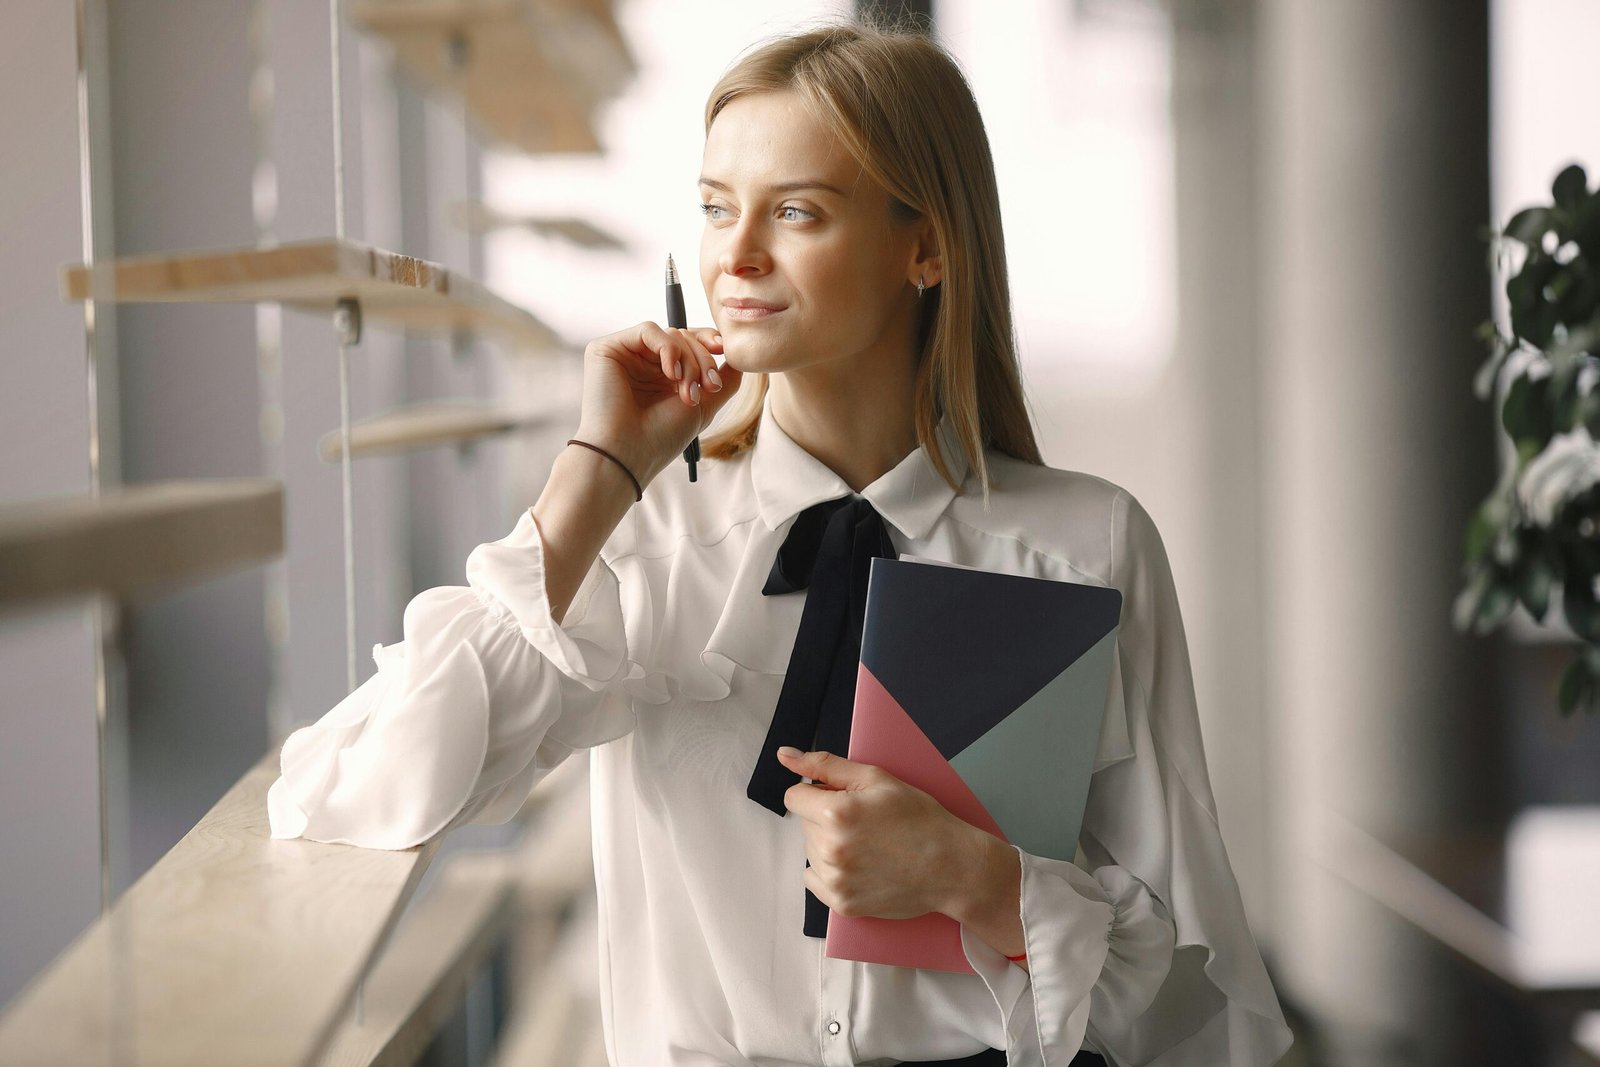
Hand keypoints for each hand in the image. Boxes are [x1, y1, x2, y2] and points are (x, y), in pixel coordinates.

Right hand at [574, 321, 744, 485]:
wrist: (627, 455)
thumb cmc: (660, 438)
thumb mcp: (704, 406)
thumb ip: (724, 379)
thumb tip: (740, 357)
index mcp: (659, 373)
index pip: (688, 343)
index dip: (708, 342)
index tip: (723, 350)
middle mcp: (641, 361)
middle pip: (683, 337)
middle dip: (703, 360)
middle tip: (708, 388)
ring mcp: (624, 354)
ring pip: (670, 334)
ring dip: (689, 361)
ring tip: (688, 393)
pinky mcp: (606, 349)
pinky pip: (648, 330)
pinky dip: (668, 349)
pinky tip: (671, 374)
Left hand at [777, 747, 980, 920]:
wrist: (951, 867)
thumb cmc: (919, 819)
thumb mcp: (877, 779)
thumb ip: (826, 765)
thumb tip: (786, 756)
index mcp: (836, 813)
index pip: (795, 797)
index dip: (817, 793)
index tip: (840, 798)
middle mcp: (830, 849)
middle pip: (804, 823)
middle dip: (824, 818)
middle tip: (863, 822)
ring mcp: (835, 880)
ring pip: (809, 851)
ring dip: (827, 844)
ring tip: (866, 845)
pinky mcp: (841, 903)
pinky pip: (813, 880)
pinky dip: (830, 872)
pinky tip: (859, 865)